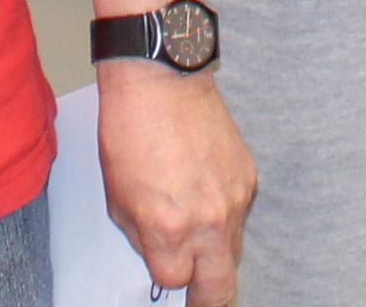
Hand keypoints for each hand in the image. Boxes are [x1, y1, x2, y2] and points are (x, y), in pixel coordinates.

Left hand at [94, 64, 250, 305]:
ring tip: (193, 225)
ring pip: (231, 251)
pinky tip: (202, 187)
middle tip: (198, 297)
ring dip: (213, 250)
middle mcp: (207, 221)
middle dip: (207, 299)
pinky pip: (237, 213)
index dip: (165, 275)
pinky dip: (221, 212)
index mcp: (168, 228)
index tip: (162, 266)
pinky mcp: (248, 178)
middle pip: (220, 289)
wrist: (162, 81)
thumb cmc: (131, 130)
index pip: (174, 281)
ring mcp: (233, 200)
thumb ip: (142, 237)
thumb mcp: (117, 197)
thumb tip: (160, 256)